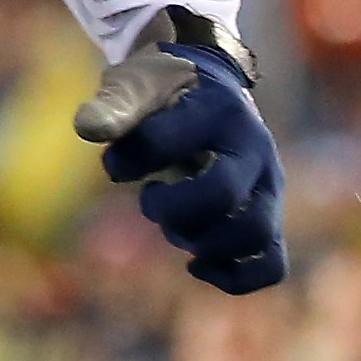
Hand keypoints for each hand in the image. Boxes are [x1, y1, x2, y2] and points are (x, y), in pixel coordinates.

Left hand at [79, 44, 286, 293]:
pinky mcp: (271, 217)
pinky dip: (233, 277)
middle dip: (170, 209)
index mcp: (217, 110)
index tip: (115, 163)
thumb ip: (114, 104)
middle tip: (149, 199)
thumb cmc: (165, 89)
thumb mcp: (136, 83)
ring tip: (174, 227)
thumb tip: (88, 128)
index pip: (165, 143)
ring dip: (201, 242)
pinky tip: (195, 265)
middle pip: (222, 195)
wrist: (209, 87)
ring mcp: (268, 185)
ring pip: (254, 233)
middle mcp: (254, 147)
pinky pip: (272, 264)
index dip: (128, 160)